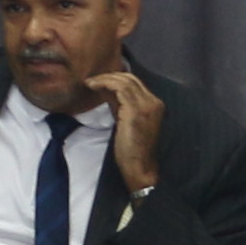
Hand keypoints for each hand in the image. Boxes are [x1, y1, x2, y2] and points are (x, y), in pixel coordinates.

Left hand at [92, 66, 165, 195]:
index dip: (116, 79)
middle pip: (131, 78)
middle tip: (92, 80)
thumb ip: (120, 106)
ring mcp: (147, 105)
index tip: (99, 82)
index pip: (135, 84)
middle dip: (109, 76)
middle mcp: (154, 102)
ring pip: (124, 80)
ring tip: (90, 82)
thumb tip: (105, 91)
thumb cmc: (132, 151)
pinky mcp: (136, 110)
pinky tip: (93, 86)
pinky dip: (104, 83)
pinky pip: (119, 88)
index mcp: (155, 105)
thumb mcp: (127, 122)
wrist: (140, 168)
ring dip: (104, 78)